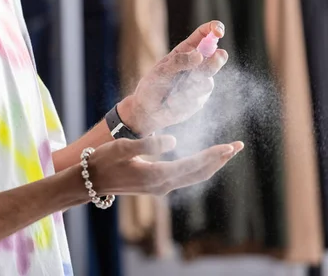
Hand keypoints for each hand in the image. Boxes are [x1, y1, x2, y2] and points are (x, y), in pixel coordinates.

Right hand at [88, 136, 243, 195]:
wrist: (90, 181)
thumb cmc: (103, 160)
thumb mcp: (123, 147)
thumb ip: (149, 143)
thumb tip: (173, 140)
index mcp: (156, 175)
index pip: (193, 164)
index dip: (213, 155)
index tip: (231, 146)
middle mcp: (162, 185)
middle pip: (198, 173)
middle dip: (219, 160)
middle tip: (237, 147)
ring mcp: (159, 188)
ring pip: (193, 177)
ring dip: (211, 164)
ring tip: (225, 153)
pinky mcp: (155, 186)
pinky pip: (184, 177)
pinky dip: (198, 168)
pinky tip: (203, 161)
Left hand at [120, 20, 228, 134]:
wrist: (148, 112)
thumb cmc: (151, 87)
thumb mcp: (160, 72)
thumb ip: (179, 62)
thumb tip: (199, 55)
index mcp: (186, 51)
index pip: (204, 34)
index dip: (214, 29)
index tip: (219, 32)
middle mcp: (196, 64)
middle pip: (215, 57)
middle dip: (215, 60)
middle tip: (218, 56)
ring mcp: (201, 80)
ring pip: (207, 81)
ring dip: (189, 88)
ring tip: (171, 95)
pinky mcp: (201, 97)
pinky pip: (200, 97)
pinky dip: (184, 100)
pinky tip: (171, 103)